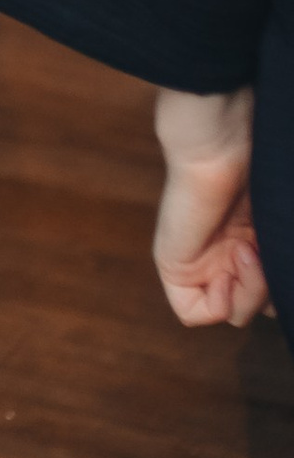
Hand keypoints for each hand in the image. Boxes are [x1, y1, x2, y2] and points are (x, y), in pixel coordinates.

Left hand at [152, 88, 271, 328]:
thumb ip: (285, 255)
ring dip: (252, 292)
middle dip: (274, 293)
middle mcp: (235, 257)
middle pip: (264, 309)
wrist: (224, 143)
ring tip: (247, 249)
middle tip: (268, 253)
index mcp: (262, 243)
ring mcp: (206, 263)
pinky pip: (194, 313)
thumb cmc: (264, 168)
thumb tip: (288, 296)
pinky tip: (228, 265)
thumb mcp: (284, 225)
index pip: (279, 294)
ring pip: (235, 313)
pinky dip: (221, 301)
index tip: (286, 256)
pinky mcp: (176, 267)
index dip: (288, 287)